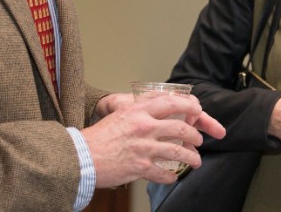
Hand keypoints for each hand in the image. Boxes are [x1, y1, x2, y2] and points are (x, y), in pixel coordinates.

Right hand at [83, 93, 224, 187]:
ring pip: (178, 152)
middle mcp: (144, 126)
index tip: (198, 110)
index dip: (190, 106)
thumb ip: (138, 111)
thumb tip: (155, 109)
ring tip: (195, 161)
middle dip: (195, 136)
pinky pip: (164, 173)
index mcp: (138, 110)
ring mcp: (144, 147)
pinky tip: (173, 177)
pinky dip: (171, 176)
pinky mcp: (141, 167)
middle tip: (198, 140)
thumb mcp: (119, 114)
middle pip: (181, 128)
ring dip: (191, 158)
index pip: (172, 102)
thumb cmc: (98, 137)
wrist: (82, 157)